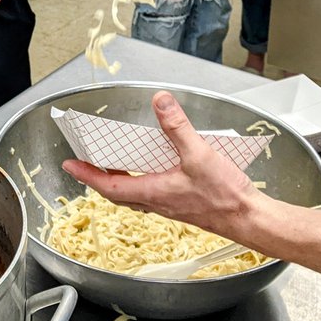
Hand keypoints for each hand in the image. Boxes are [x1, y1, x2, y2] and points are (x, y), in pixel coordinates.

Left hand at [62, 92, 261, 236]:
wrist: (249, 219)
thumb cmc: (225, 195)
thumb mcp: (199, 154)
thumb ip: (178, 127)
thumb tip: (160, 101)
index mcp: (153, 192)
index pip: (108, 186)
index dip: (86, 175)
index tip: (70, 164)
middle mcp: (157, 202)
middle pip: (117, 192)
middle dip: (98, 177)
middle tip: (86, 163)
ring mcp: (169, 205)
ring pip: (134, 194)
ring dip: (119, 180)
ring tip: (114, 163)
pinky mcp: (182, 205)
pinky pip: (151, 194)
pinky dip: (142, 181)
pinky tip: (154, 169)